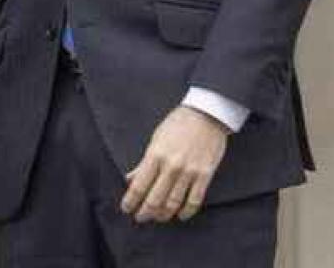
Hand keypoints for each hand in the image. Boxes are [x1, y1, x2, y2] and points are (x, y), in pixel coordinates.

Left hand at [120, 104, 228, 222]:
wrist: (207, 114)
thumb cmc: (178, 124)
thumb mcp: (155, 139)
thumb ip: (143, 162)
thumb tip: (130, 178)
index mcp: (155, 155)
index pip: (139, 186)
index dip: (131, 201)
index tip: (126, 209)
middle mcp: (171, 166)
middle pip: (154, 199)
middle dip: (145, 212)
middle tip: (140, 218)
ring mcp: (189, 171)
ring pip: (173, 203)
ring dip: (164, 214)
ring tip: (158, 218)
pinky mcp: (205, 174)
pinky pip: (195, 200)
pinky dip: (187, 211)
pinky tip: (180, 215)